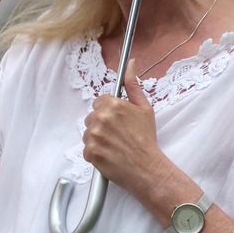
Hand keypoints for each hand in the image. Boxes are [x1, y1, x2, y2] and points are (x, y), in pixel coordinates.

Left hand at [83, 60, 161, 189]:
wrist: (147, 168)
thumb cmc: (146, 139)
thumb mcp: (144, 108)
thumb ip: (132, 85)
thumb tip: (130, 64)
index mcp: (113, 105)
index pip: (99, 102)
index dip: (109, 112)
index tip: (118, 121)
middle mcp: (101, 118)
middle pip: (92, 117)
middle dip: (102, 125)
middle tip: (118, 135)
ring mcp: (93, 136)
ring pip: (88, 133)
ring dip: (98, 139)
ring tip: (114, 146)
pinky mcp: (90, 152)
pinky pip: (87, 149)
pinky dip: (96, 153)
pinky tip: (109, 154)